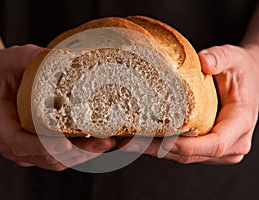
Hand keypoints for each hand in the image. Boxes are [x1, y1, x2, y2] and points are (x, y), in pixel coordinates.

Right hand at [0, 45, 114, 170]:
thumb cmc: (1, 68)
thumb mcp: (16, 56)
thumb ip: (36, 57)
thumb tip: (66, 58)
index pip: (18, 141)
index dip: (42, 146)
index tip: (65, 145)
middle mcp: (6, 140)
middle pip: (43, 156)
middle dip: (75, 153)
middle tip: (103, 143)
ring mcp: (20, 147)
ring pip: (52, 161)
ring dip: (80, 155)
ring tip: (105, 143)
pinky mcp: (32, 147)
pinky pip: (55, 156)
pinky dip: (75, 152)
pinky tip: (95, 142)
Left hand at [121, 44, 258, 163]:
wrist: (249, 79)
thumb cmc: (241, 70)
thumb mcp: (234, 58)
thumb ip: (220, 57)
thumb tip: (204, 61)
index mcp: (240, 124)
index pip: (214, 144)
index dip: (184, 145)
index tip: (157, 141)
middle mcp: (232, 144)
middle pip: (191, 154)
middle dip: (158, 150)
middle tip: (128, 142)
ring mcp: (220, 150)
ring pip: (184, 156)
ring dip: (156, 151)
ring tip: (128, 142)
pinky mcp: (208, 149)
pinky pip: (183, 152)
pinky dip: (163, 147)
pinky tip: (142, 138)